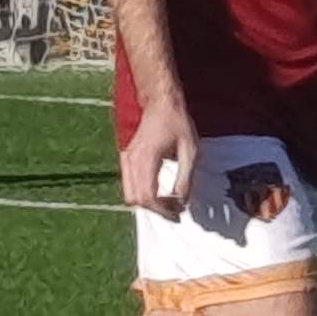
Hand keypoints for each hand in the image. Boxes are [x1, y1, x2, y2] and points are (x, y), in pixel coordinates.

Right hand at [120, 91, 200, 219]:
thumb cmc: (177, 122)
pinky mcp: (126, 158)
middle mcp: (131, 160)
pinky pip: (128, 184)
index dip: (162, 210)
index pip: (148, 196)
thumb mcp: (190, 150)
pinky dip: (141, 193)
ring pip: (129, 194)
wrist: (160, 102)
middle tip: (175, 209)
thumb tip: (181, 202)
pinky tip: (159, 191)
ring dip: (148, 203)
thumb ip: (185, 178)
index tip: (178, 213)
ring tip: (169, 202)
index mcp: (147, 158)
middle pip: (135, 199)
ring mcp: (126, 159)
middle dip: (155, 209)